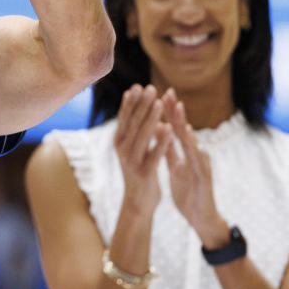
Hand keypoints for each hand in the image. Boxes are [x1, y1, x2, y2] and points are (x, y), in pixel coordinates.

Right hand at [114, 85, 172, 218]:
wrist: (137, 203)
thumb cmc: (138, 172)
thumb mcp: (131, 149)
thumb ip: (133, 131)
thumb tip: (134, 107)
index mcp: (119, 142)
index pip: (124, 117)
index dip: (131, 101)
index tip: (138, 85)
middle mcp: (122, 150)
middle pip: (133, 123)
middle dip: (142, 104)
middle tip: (150, 87)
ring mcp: (132, 162)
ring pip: (142, 136)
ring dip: (151, 118)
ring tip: (159, 102)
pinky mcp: (144, 173)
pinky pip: (154, 154)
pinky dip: (160, 141)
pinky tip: (168, 129)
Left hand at [163, 95, 226, 242]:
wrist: (200, 217)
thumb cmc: (188, 191)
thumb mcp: (175, 167)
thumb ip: (169, 150)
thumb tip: (158, 130)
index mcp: (186, 152)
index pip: (175, 128)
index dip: (167, 112)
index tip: (158, 94)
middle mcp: (195, 154)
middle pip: (184, 130)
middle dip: (176, 111)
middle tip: (167, 92)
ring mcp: (202, 165)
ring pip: (193, 142)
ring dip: (185, 126)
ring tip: (178, 111)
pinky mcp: (206, 178)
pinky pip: (201, 163)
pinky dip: (197, 152)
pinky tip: (194, 143)